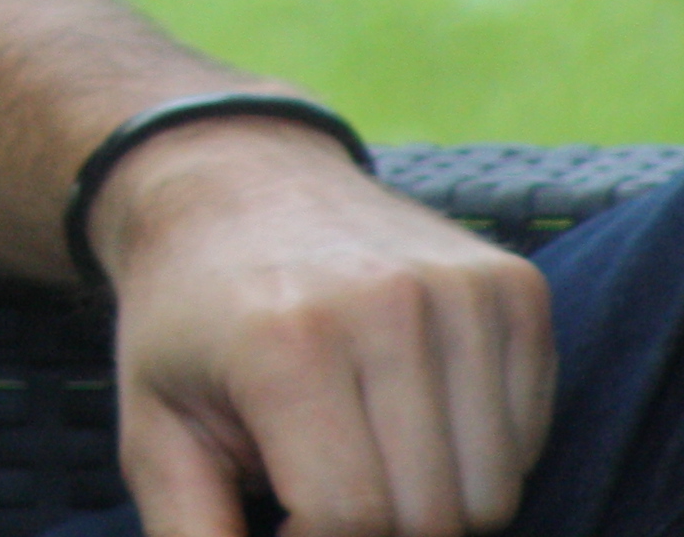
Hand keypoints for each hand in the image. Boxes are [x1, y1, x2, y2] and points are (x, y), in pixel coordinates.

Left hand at [96, 118, 555, 536]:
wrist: (233, 181)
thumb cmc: (189, 323)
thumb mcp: (156, 432)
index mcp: (289, 343)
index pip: (352, 520)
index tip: (276, 517)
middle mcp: (389, 305)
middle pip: (434, 517)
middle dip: (374, 531)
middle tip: (315, 483)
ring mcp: (463, 290)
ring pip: (493, 492)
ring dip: (430, 501)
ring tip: (356, 447)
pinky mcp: (516, 287)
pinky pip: (526, 440)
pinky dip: (474, 455)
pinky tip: (405, 409)